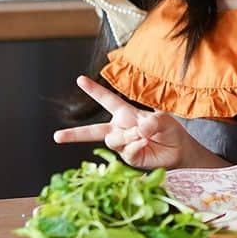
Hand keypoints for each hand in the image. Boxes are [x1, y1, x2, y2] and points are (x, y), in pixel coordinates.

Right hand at [53, 76, 224, 168]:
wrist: (180, 152)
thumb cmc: (170, 132)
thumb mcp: (164, 121)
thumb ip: (152, 121)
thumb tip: (139, 127)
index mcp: (126, 114)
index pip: (107, 100)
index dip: (94, 90)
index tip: (80, 80)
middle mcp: (120, 129)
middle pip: (93, 131)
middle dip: (74, 134)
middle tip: (57, 137)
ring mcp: (123, 145)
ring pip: (112, 139)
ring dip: (127, 136)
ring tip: (143, 136)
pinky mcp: (128, 158)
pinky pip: (126, 150)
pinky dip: (136, 146)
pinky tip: (145, 144)